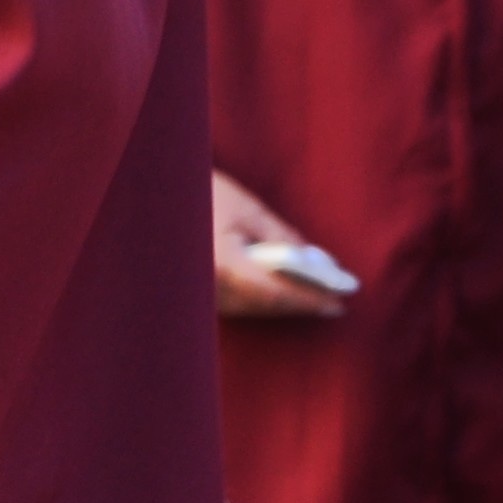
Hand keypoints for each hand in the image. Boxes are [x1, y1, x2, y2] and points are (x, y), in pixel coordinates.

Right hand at [213, 169, 350, 320]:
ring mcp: (201, 293)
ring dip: (283, 302)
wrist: (162, 194)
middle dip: (301, 302)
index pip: (274, 292)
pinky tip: (281, 290)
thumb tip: (315, 263)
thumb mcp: (248, 209)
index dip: (308, 300)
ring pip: (251, 307)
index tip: (339, 304)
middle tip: (334, 299)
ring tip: (313, 295)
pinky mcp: (198, 292)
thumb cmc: (204, 194)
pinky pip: (237, 303)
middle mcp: (209, 286)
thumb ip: (282, 237)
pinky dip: (262, 299)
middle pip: (264, 305)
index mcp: (223, 264)